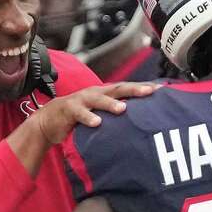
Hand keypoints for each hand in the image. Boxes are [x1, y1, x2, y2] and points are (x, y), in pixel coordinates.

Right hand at [31, 82, 158, 144]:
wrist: (49, 122)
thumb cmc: (80, 118)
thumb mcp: (101, 115)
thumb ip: (117, 116)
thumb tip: (141, 122)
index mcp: (105, 93)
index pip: (128, 89)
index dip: (144, 88)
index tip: (162, 90)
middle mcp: (96, 93)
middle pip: (118, 89)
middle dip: (134, 90)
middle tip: (150, 92)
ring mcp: (82, 100)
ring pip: (99, 99)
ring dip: (111, 104)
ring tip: (123, 109)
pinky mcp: (69, 109)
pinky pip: (80, 114)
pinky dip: (88, 118)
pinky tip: (97, 123)